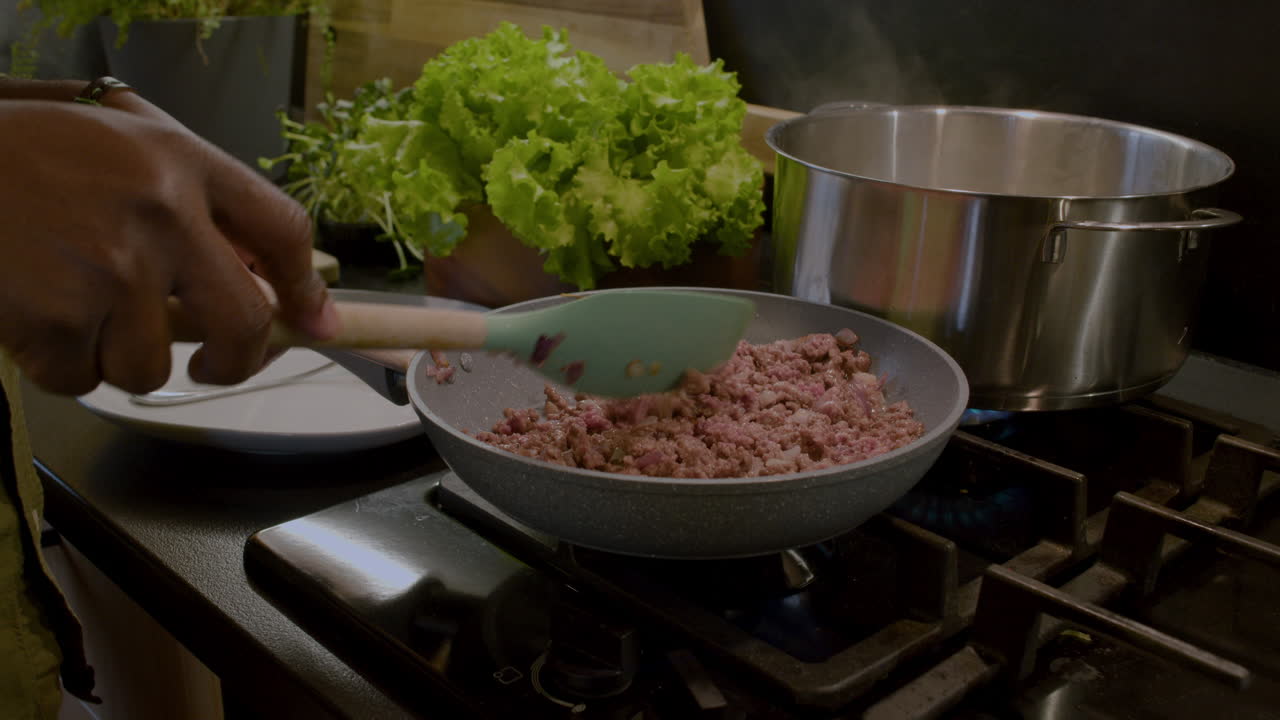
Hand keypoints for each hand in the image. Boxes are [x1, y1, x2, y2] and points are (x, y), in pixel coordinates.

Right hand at [0, 99, 338, 394]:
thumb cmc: (27, 152)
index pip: (282, 230)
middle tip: (215, 363)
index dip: (306, 288)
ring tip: (80, 311)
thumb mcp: (123, 140)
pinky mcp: (56, 316)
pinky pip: (83, 378)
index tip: (314, 320)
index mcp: (182, 163)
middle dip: (236, 361)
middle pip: (243, 323)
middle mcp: (160, 214)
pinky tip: (36, 319)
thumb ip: (195, 196)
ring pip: (153, 366)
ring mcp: (110, 269)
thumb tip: (264, 275)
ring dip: (120, 357)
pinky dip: (60, 365)